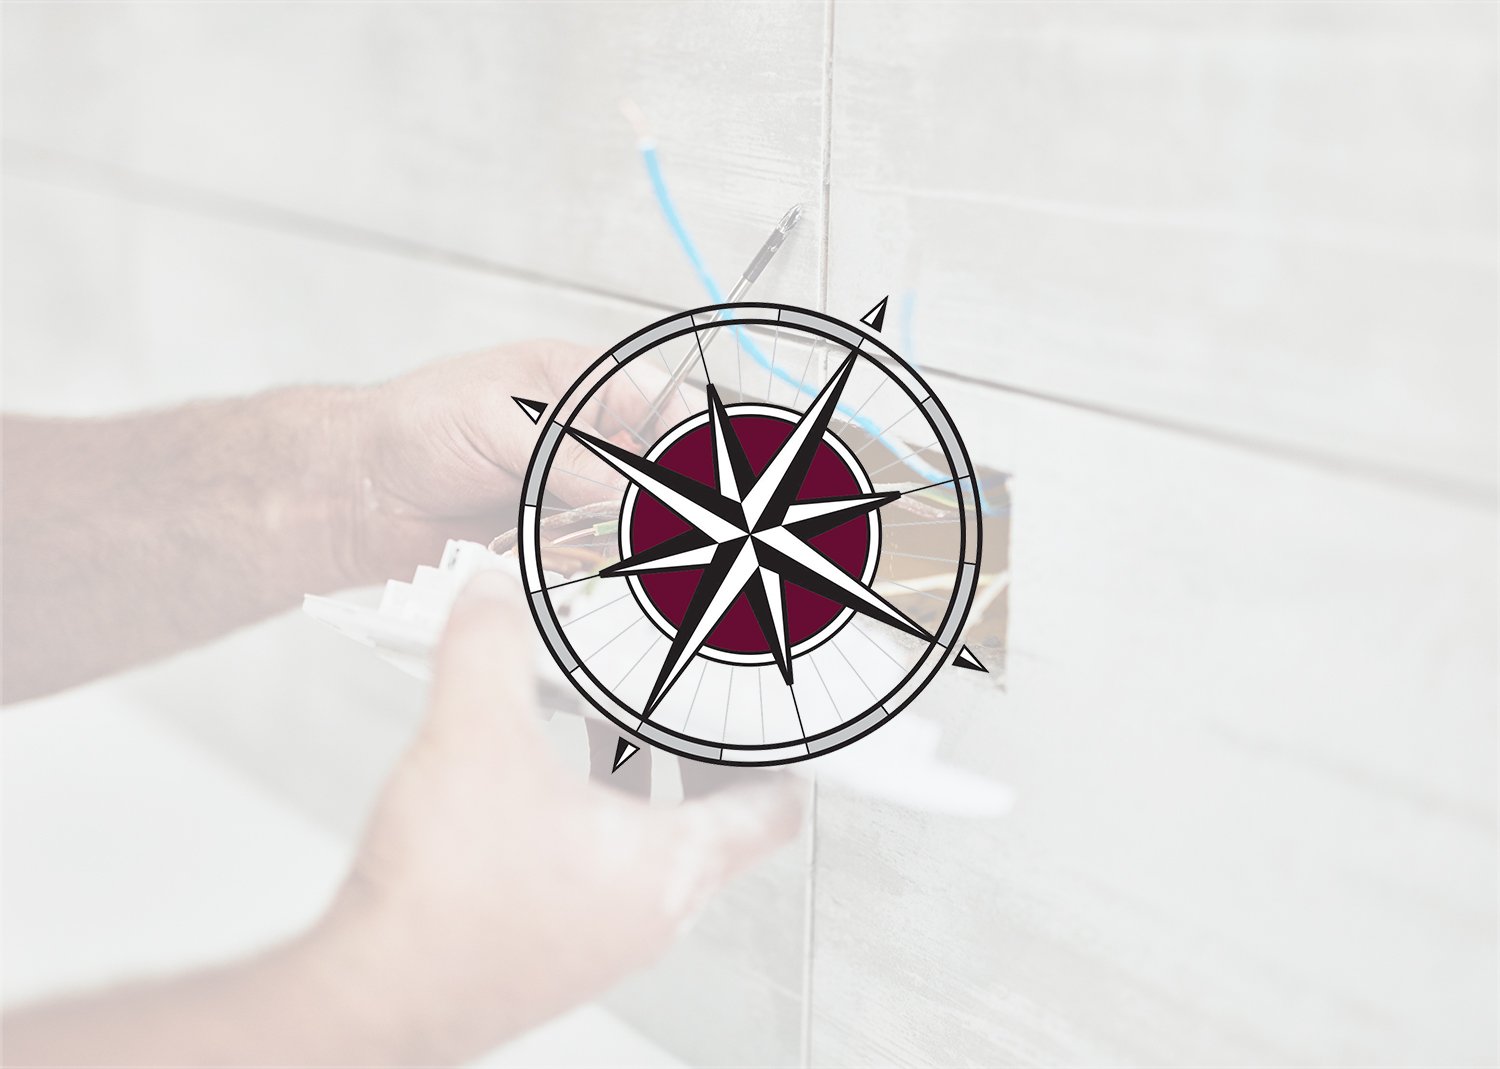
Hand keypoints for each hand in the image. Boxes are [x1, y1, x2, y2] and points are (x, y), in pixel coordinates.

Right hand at [313, 571, 802, 1062]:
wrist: (370, 1000)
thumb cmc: (444, 904)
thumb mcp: (475, 735)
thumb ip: (492, 647)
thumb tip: (496, 594)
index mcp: (668, 868)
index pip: (773, 812)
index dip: (788, 756)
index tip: (785, 722)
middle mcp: (647, 917)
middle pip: (713, 829)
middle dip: (700, 761)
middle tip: (685, 709)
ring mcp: (598, 945)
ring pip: (649, 855)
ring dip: (638, 793)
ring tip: (601, 734)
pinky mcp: (546, 955)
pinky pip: (595, 881)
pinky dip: (586, 830)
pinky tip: (528, 794)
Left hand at [345, 341, 694, 581]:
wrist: (358, 493)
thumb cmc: (414, 427)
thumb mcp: (498, 423)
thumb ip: (568, 457)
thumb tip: (627, 489)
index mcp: (582, 384)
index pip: (662, 403)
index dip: (688, 437)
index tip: (701, 470)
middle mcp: (587, 441)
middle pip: (658, 469)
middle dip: (664, 497)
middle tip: (657, 520)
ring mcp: (575, 495)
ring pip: (632, 521)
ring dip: (631, 539)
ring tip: (621, 547)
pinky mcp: (557, 543)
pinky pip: (596, 561)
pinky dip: (597, 570)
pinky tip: (590, 569)